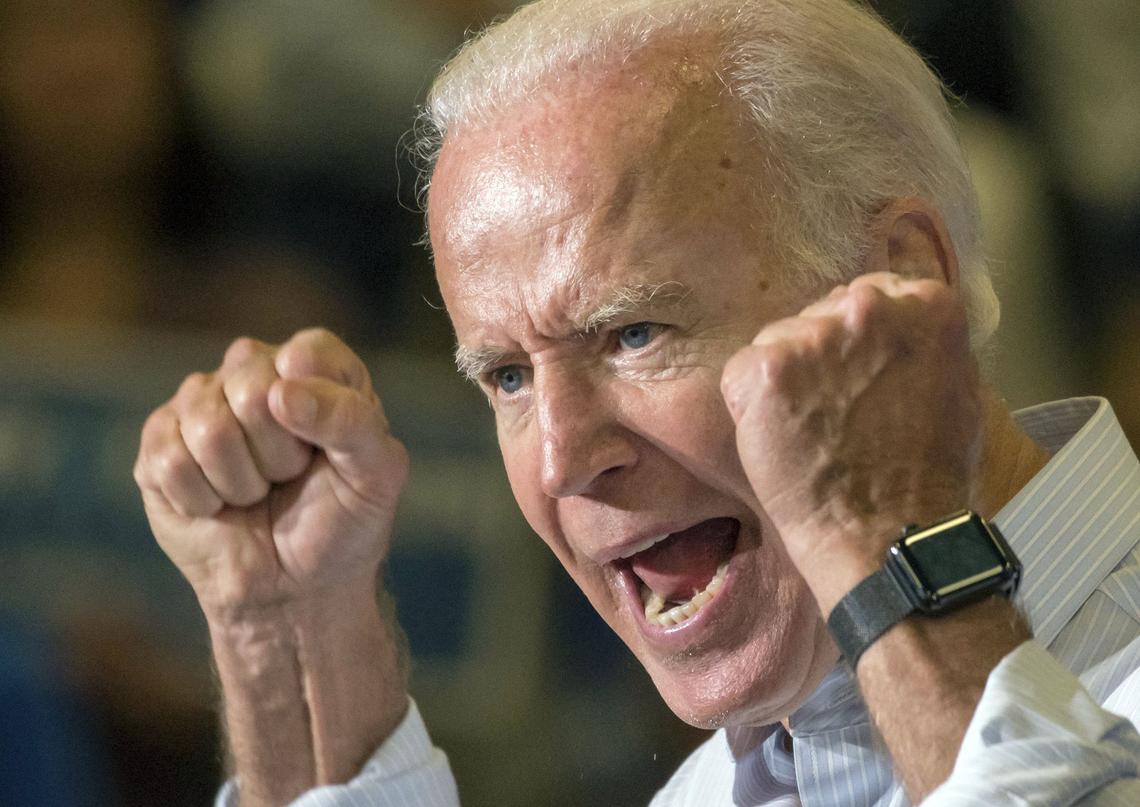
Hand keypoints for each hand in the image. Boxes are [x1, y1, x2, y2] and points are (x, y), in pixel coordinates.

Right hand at [134, 329, 408, 617]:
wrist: (294, 588)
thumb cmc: (342, 523)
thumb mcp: (377, 474)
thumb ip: (351, 421)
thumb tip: (282, 393)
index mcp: (317, 368)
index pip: (308, 352)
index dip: (317, 407)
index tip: (326, 450)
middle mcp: (256, 372)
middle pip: (251, 387)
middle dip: (279, 454)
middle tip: (290, 477)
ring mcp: (202, 403)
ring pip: (208, 426)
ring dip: (242, 481)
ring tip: (257, 493)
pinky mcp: (159, 442)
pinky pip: (169, 460)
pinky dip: (203, 500)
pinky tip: (218, 506)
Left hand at [721, 273, 982, 610]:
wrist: (888, 535)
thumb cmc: (929, 477)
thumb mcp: (957, 389)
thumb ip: (923, 344)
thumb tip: (896, 327)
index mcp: (927, 306)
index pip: (871, 295)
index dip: (857, 340)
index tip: (858, 374)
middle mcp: (869, 308)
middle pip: (821, 314)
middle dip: (820, 355)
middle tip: (833, 412)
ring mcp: (813, 336)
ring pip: (778, 342)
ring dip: (784, 381)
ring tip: (809, 433)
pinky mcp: (766, 370)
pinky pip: (742, 374)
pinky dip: (749, 407)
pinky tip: (779, 440)